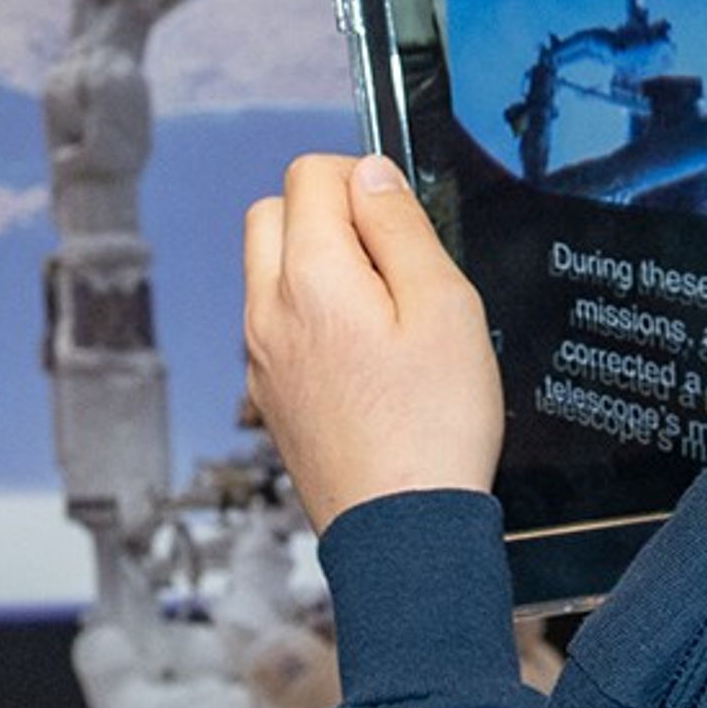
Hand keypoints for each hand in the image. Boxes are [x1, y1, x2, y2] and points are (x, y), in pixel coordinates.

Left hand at [243, 153, 504, 533]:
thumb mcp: (445, 306)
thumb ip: (401, 226)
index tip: (400, 217)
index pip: (307, 174)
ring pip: (266, 271)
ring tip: (382, 310)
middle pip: (270, 213)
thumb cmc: (434, 427)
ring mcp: (261, 357)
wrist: (403, 533)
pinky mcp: (268, 395)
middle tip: (388, 255)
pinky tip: (364, 356)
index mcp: (310, 278)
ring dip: (313, 263)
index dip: (360, 177)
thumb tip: (369, 174)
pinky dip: (308, 314)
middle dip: (324, 211)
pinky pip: (274, 325)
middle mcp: (268, 312)